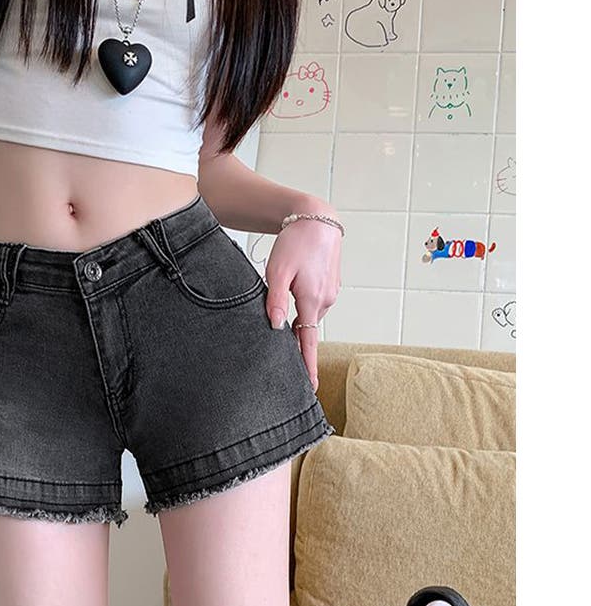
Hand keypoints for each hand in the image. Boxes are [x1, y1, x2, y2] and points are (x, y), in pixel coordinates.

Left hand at [263, 208, 341, 391]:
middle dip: (295, 341)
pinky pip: (314, 303)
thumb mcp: (278, 271)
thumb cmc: (294, 242)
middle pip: (306, 329)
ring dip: (298, 318)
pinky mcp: (330, 284)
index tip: (311, 387)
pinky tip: (295, 292)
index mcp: (311, 299)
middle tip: (280, 352)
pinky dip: (304, 304)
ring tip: (283, 308)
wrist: (317, 218)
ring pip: (309, 314)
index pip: (308, 341)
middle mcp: (325, 300)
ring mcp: (330, 292)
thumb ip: (276, 301)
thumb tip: (276, 328)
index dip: (308, 365)